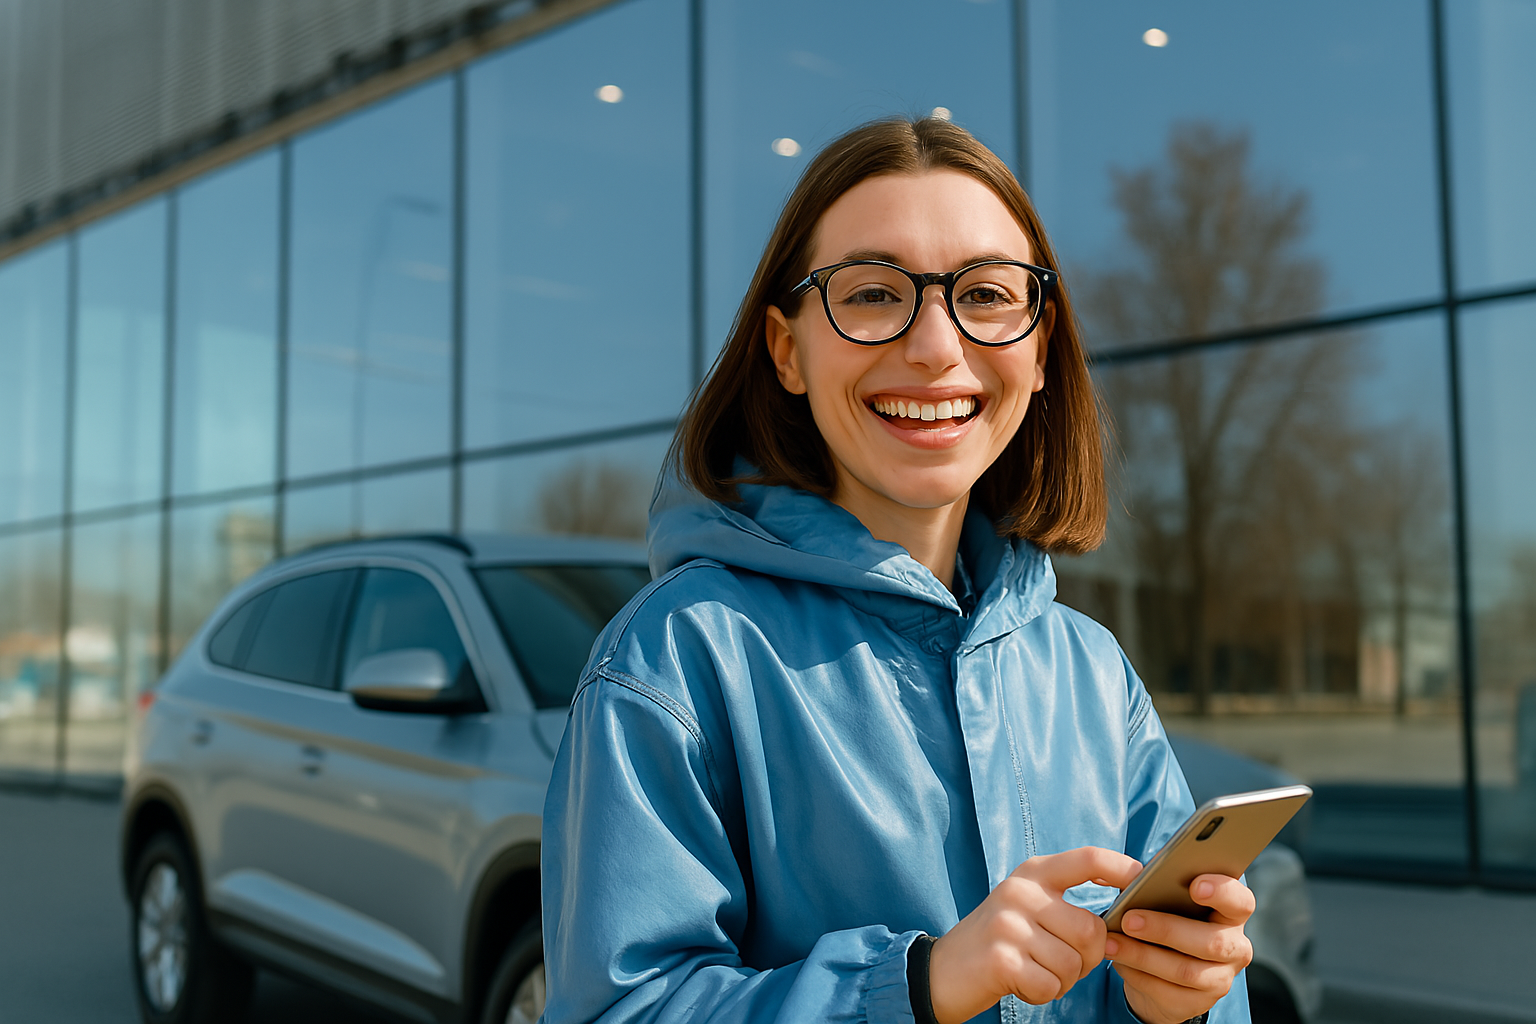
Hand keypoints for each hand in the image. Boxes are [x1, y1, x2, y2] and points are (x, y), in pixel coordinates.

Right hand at [928, 847, 1142, 1022]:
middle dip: (1087, 959)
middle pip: (1091, 930)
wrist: (943, 970)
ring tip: (1034, 969)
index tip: (1143, 880)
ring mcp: (1008, 924)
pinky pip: (1051, 985)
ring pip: (1073, 963)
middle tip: (1059, 962)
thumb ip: (1066, 904)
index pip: (1088, 859)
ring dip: (1062, 979)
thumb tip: (1122, 919)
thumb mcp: (1028, 907)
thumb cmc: (1000, 940)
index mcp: (1033, 872)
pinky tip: (1021, 982)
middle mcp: (1020, 891)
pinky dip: (1043, 993)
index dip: (1122, 868)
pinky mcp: (1001, 959)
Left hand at [1103, 873, 1254, 1023]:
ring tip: (1111, 943)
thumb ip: (1156, 884)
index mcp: (1231, 913)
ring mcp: (1221, 979)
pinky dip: (1138, 976)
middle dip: (1166, 929)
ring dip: (1143, 956)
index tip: (1194, 886)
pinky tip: (1119, 962)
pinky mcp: (1200, 1003)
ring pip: (1185, 971)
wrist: (1162, 968)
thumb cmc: (1165, 918)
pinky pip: (1168, 992)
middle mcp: (1235, 948)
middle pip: (1212, 942)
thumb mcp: (1164, 899)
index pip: (1240, 902)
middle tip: (1129, 920)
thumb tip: (1124, 874)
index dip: (1222, 892)